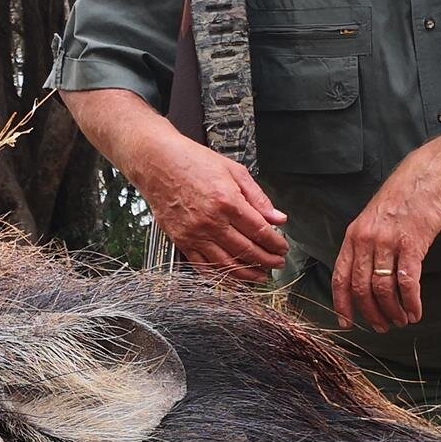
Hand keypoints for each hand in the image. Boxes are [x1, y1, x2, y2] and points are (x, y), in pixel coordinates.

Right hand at [134, 135, 288, 283]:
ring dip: (247, 274)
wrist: (157, 163)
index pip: (260, 232)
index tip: (283, 248)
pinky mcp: (181, 241)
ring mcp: (195, 234)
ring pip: (226, 264)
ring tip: (260, 276)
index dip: (275, 244)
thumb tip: (278, 218)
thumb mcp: (234, 171)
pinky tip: (232, 280)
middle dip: (267, 261)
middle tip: (277, 264)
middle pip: (246, 251)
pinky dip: (220, 277)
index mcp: (228, 202)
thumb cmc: (193, 162)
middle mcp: (211, 222)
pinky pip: (203, 266)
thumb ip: (258, 198)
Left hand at [331, 141, 440, 330]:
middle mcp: (366, 240)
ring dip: (392, 311)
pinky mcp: (412, 244)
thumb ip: (366, 244)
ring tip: (401, 321)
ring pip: (383, 288)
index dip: (342, 304)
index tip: (347, 323)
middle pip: (361, 288)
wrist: (428, 175)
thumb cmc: (402, 197)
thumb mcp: (373, 218)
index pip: (340, 277)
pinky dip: (411, 302)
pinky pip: (407, 282)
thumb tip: (365, 276)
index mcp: (353, 236)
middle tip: (381, 327)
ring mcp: (388, 242)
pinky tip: (415, 311)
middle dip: (371, 314)